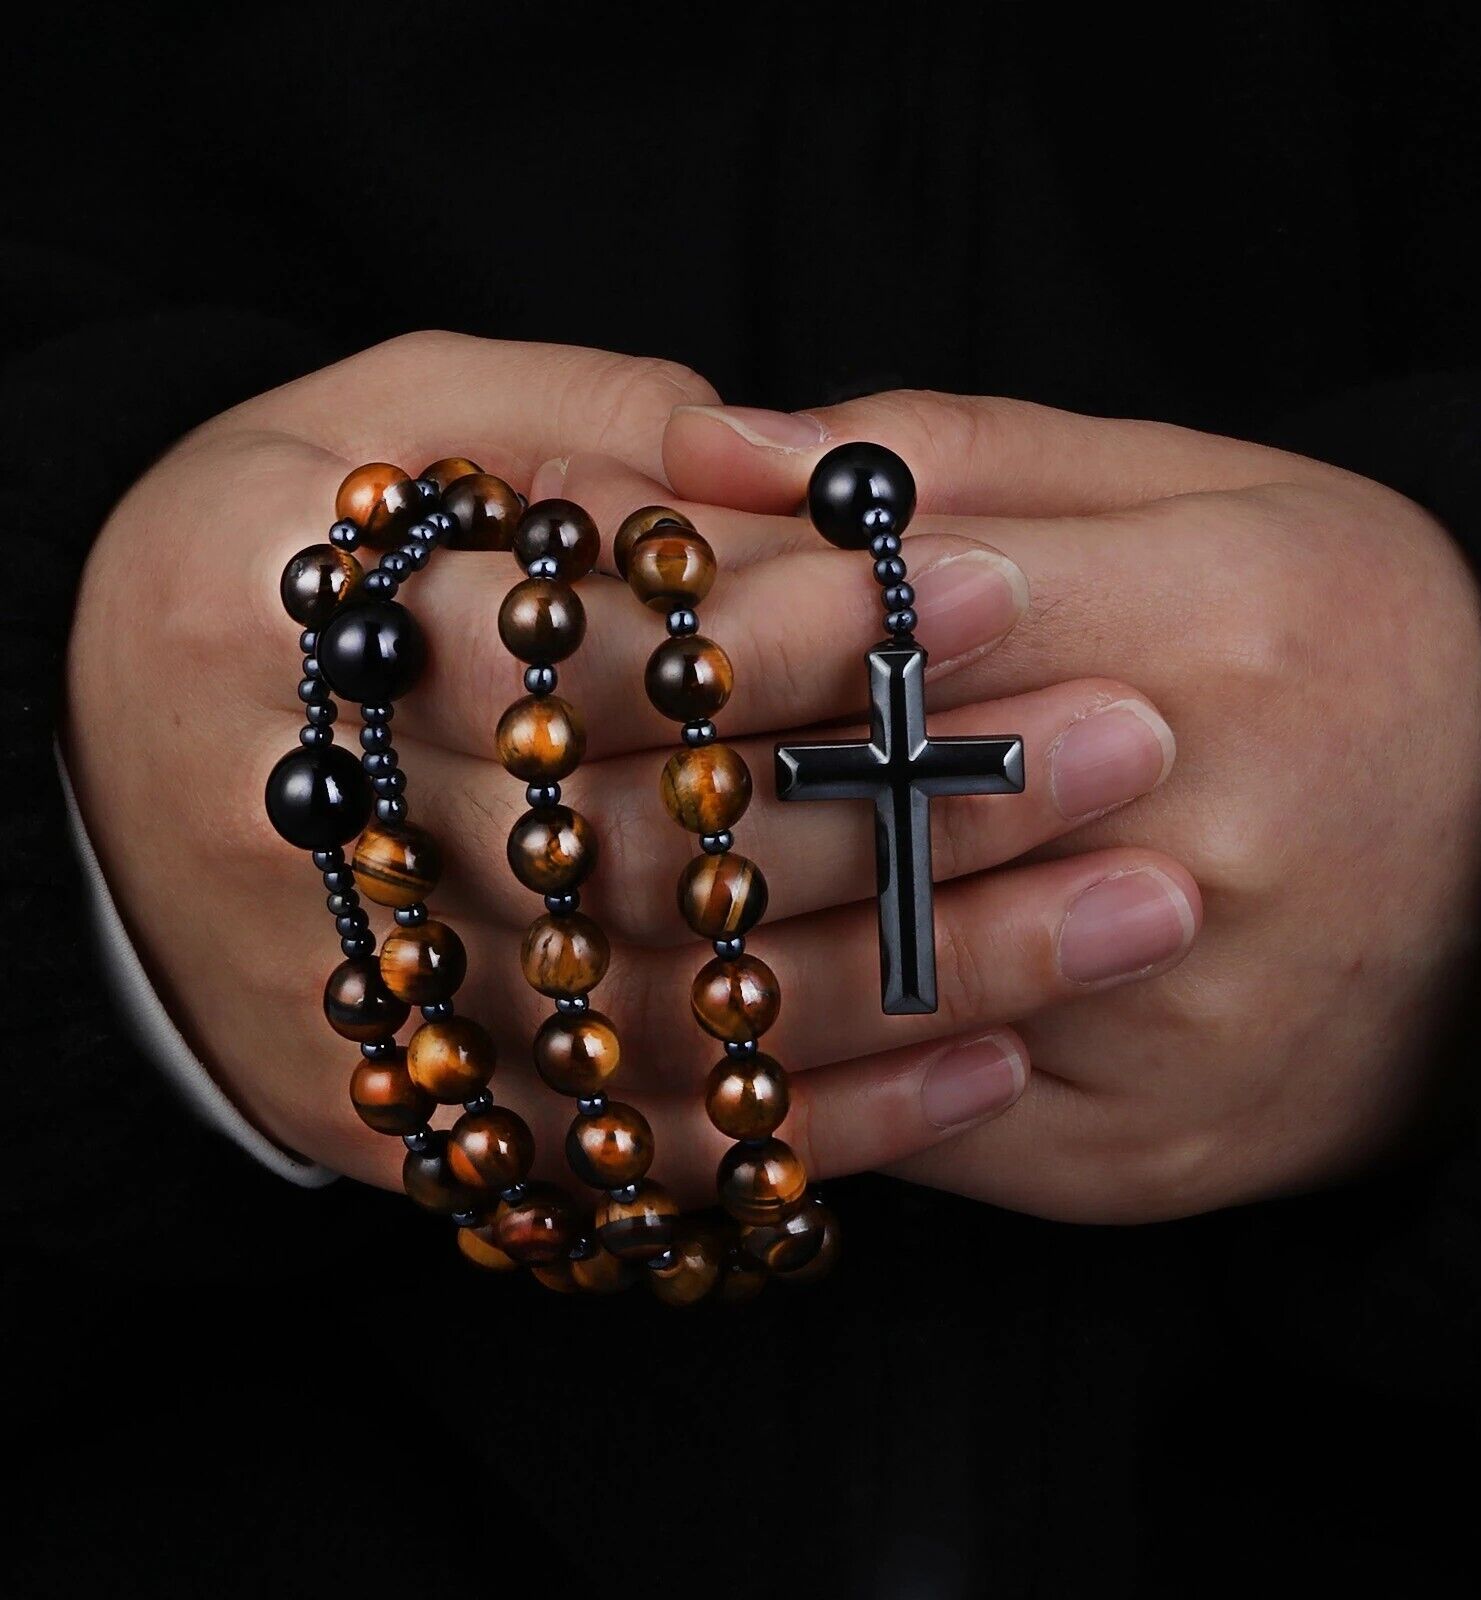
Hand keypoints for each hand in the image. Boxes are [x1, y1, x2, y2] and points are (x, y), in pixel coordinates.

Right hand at [68, 333, 1186, 1207]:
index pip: (582, 648)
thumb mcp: (363, 434)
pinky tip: (992, 1070)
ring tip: (1129, 915)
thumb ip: (557, 424)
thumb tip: (758, 457)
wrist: (91, 772)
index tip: (985, 583)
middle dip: (908, 794)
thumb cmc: (263, 569)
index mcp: (276, 638)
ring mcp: (376, 1021)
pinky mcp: (425, 1135)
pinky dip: (827, 1125)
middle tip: (1129, 743)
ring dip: (924, 973)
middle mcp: (322, 850)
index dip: (789, 622)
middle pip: (658, 845)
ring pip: (684, 1018)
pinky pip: (648, 1151)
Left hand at [640, 392, 1480, 1218]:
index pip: (875, 613)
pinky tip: (712, 996)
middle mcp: (1203, 843)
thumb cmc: (1350, 645)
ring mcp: (1166, 1026)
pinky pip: (898, 1117)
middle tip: (538, 752)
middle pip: (846, 805)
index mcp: (1219, 628)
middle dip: (670, 773)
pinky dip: (785, 1056)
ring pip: (847, 982)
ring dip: (695, 924)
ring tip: (592, 870)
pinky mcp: (1134, 1155)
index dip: (702, 619)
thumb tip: (707, 442)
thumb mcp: (1204, 490)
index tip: (581, 613)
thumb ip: (952, 455)